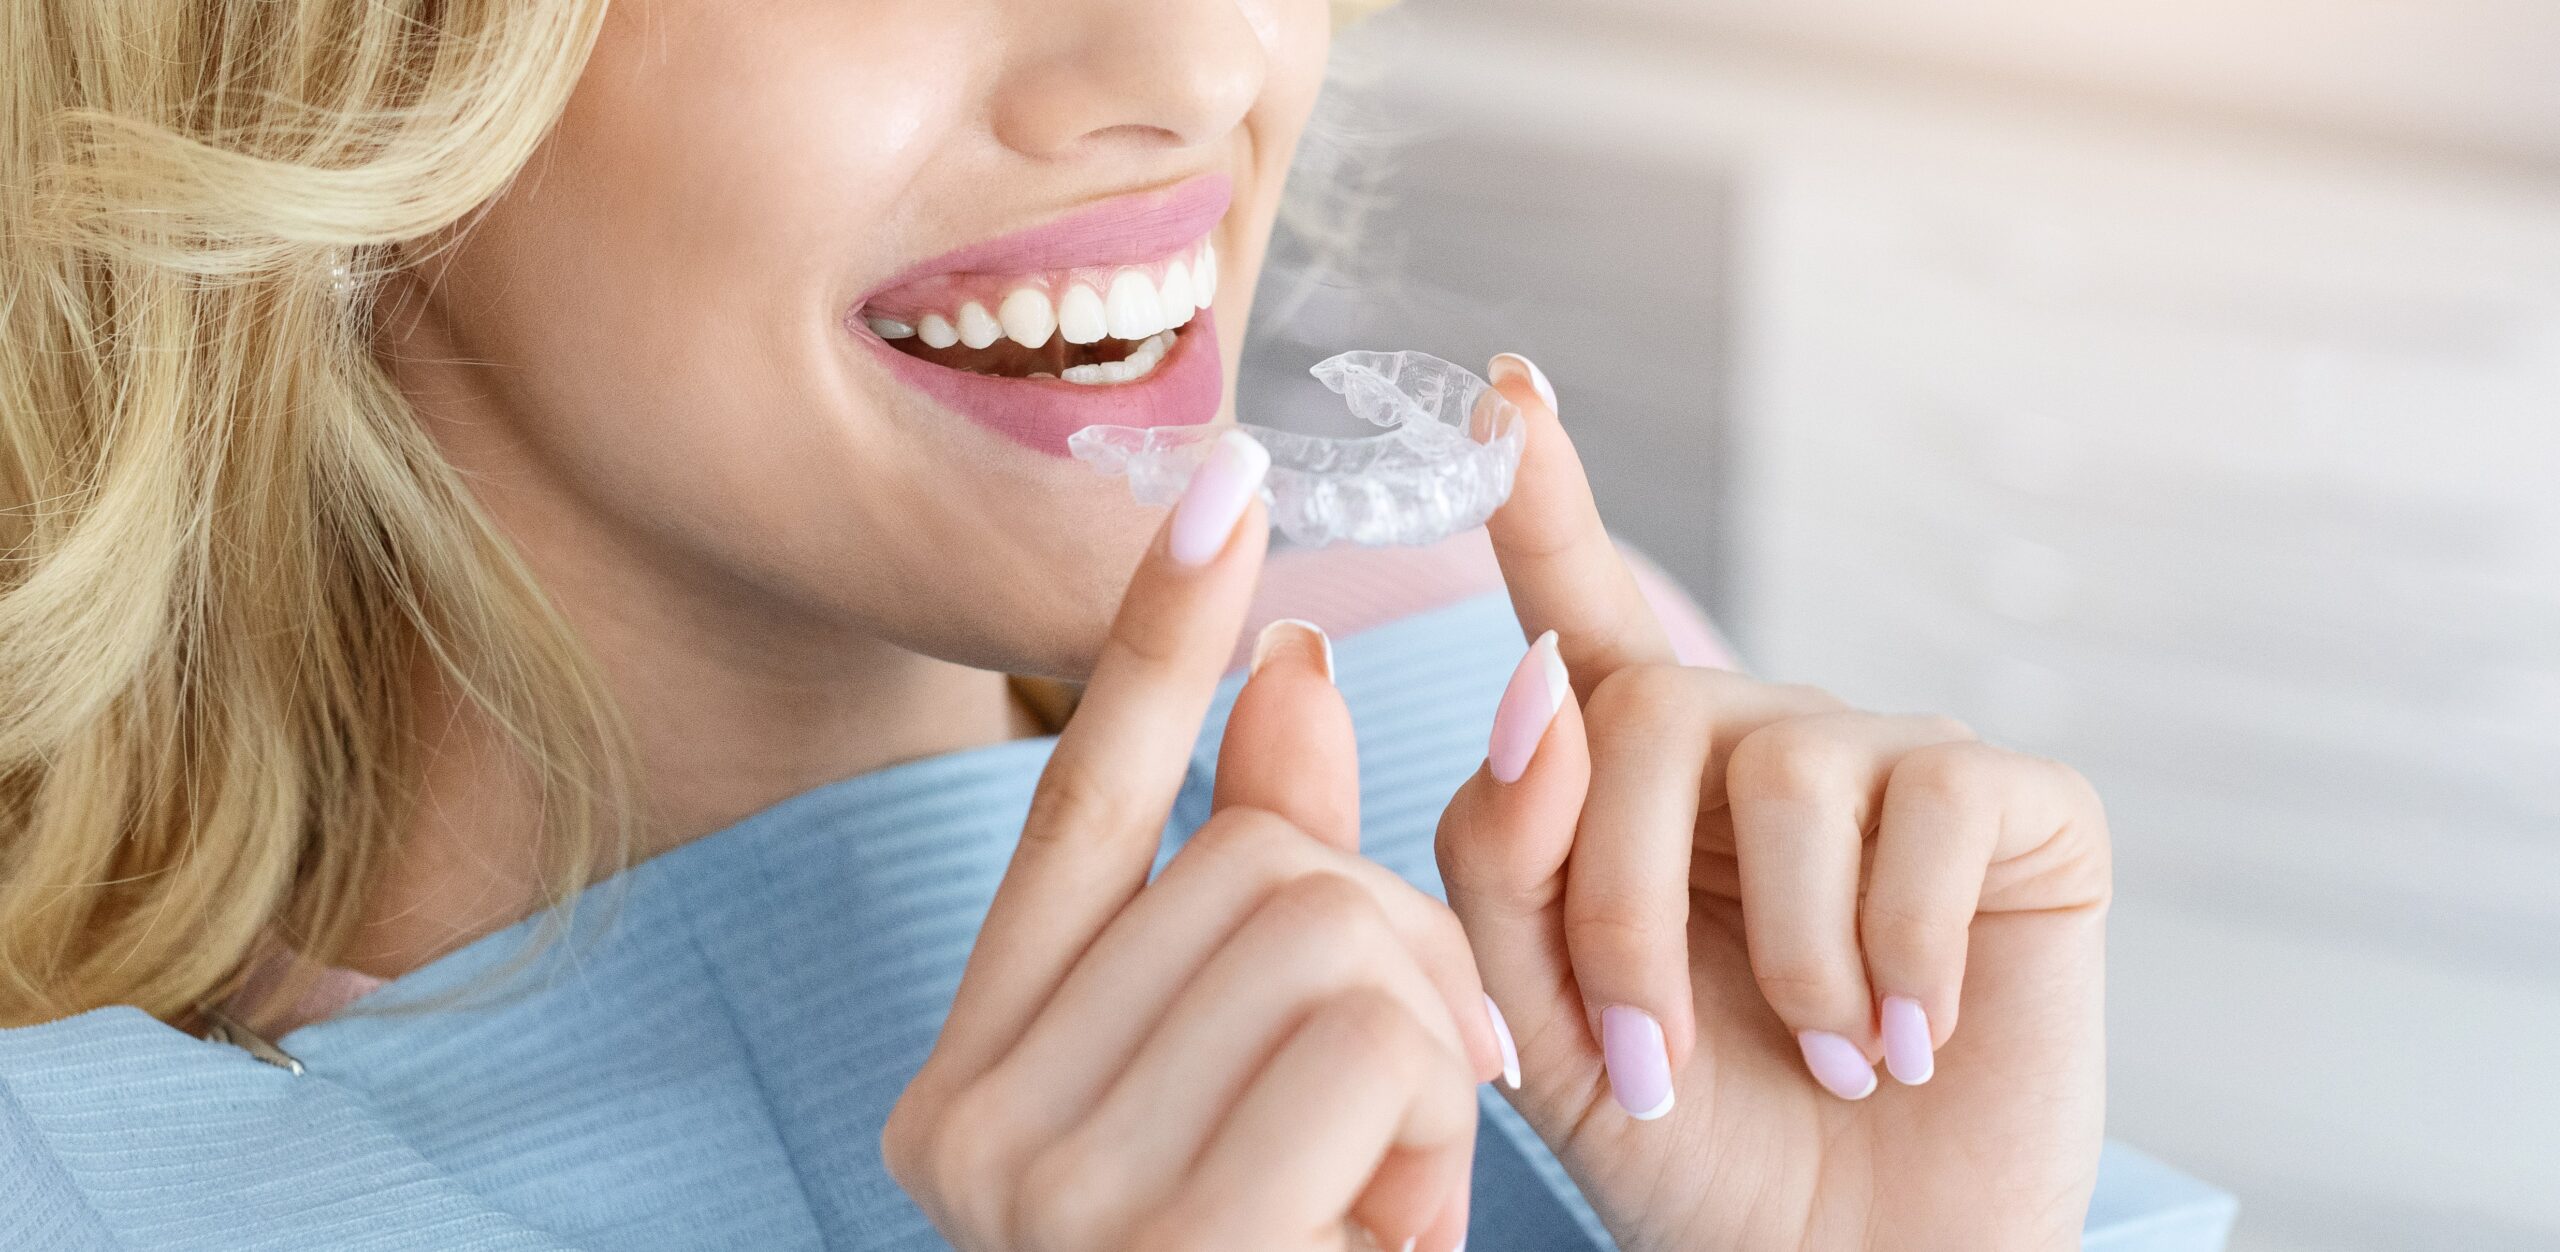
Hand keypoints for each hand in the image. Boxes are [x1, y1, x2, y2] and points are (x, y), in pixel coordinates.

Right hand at [885, 432, 1500, 1251]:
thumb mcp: (1271, 1103)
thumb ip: (1264, 900)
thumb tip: (1297, 663)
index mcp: (976, 1080)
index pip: (1082, 806)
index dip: (1163, 637)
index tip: (1227, 477)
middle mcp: (966, 1126)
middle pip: (1262, 866)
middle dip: (1395, 960)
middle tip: (1396, 1118)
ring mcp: (1042, 1192)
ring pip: (1333, 929)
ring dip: (1424, 1060)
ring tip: (1379, 1204)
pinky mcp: (1154, 1239)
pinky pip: (1372, 1044)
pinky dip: (1430, 1138)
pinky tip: (1381, 1241)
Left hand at [1436, 358, 2111, 1249]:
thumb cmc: (1698, 1149)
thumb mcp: (1547, 1020)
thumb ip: (1505, 857)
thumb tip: (1534, 689)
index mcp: (1630, 785)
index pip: (1577, 616)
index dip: (1540, 497)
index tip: (1499, 388)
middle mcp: (1755, 743)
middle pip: (1644, 715)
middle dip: (1622, 908)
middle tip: (1653, 1067)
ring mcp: (1889, 761)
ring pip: (1782, 767)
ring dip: (1779, 957)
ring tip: (1815, 1061)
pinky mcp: (2013, 803)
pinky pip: (1932, 810)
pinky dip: (1900, 952)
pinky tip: (1907, 1035)